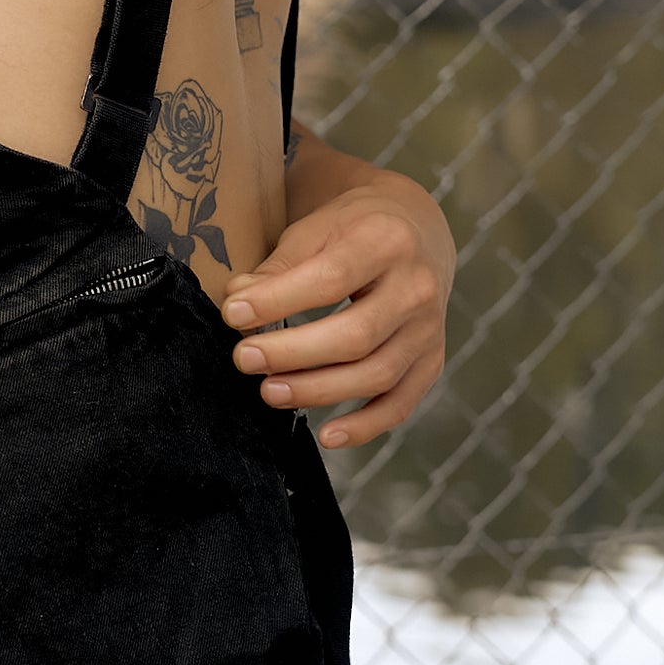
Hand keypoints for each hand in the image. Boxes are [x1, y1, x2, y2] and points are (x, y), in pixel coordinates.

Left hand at [220, 181, 450, 449]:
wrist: (415, 230)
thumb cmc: (352, 229)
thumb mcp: (316, 229)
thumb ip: (278, 266)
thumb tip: (236, 301)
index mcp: (386, 241)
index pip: (330, 278)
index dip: (279, 301)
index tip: (232, 314)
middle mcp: (417, 287)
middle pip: (356, 335)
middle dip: (293, 353)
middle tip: (244, 359)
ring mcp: (429, 328)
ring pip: (377, 374)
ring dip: (319, 391)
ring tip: (268, 392)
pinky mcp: (430, 360)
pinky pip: (400, 403)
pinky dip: (365, 426)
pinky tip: (326, 435)